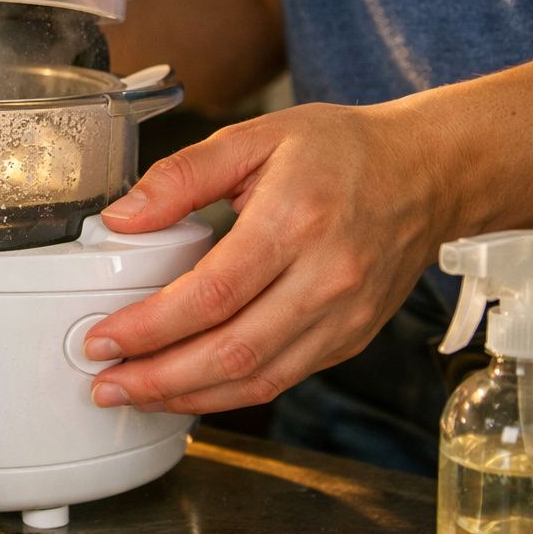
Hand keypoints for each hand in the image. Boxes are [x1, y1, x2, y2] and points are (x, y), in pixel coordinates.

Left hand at [83, 101, 453, 413]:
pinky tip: (186, 388)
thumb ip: (182, 174)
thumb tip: (120, 218)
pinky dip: (228, 394)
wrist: (429, 172)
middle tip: (104, 384)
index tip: (103, 338)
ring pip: (257, 379)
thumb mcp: (255, 137)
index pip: (212, 294)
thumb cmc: (341, 150)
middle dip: (158, 378)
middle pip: (232, 351)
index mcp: (295, 221)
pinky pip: (282, 379)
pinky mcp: (350, 338)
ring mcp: (344, 315)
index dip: (151, 326)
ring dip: (188, 396)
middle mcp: (327, 277)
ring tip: (134, 395)